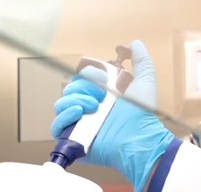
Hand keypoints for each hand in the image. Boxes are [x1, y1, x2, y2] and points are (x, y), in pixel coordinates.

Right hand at [51, 40, 175, 191]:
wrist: (139, 138)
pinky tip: (79, 112)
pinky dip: (64, 116)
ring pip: (61, 104)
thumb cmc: (143, 114)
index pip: (81, 78)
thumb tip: (135, 43)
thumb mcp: (144, 81)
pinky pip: (55, 126)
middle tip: (101, 95)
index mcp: (100, 95)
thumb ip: (141, 61)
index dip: (88, 75)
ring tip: (93, 106)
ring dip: (74, 99)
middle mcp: (88, 109)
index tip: (102, 78)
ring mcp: (79, 124)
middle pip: (69, 89)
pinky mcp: (73, 140)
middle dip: (82, 87)